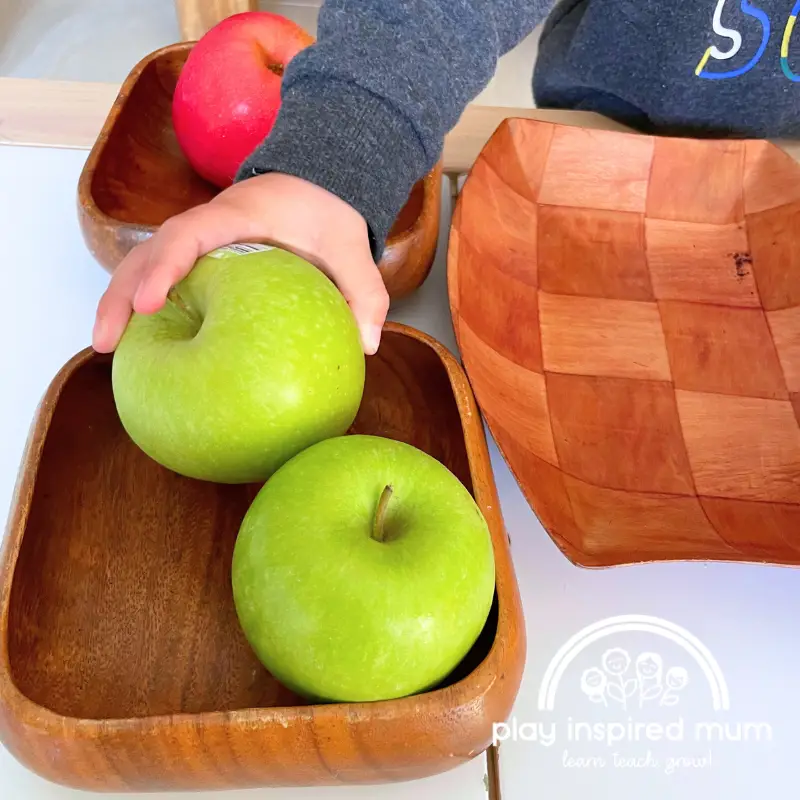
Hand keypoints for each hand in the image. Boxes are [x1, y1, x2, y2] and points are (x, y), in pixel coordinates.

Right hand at [91, 173, 389, 354]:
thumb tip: (366, 346)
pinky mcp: (198, 257)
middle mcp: (208, 225)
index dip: (166, 264)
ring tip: (105, 347)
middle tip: (105, 342)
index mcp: (240, 216)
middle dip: (121, 293)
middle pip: (149, 251)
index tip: (150, 301)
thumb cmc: (327, 212)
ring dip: (119, 301)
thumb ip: (364, 290)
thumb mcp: (352, 245)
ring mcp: (198, 239)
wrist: (316, 183)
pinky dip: (141, 302)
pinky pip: (160, 274)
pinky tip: (137, 339)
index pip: (190, 233)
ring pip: (144, 263)